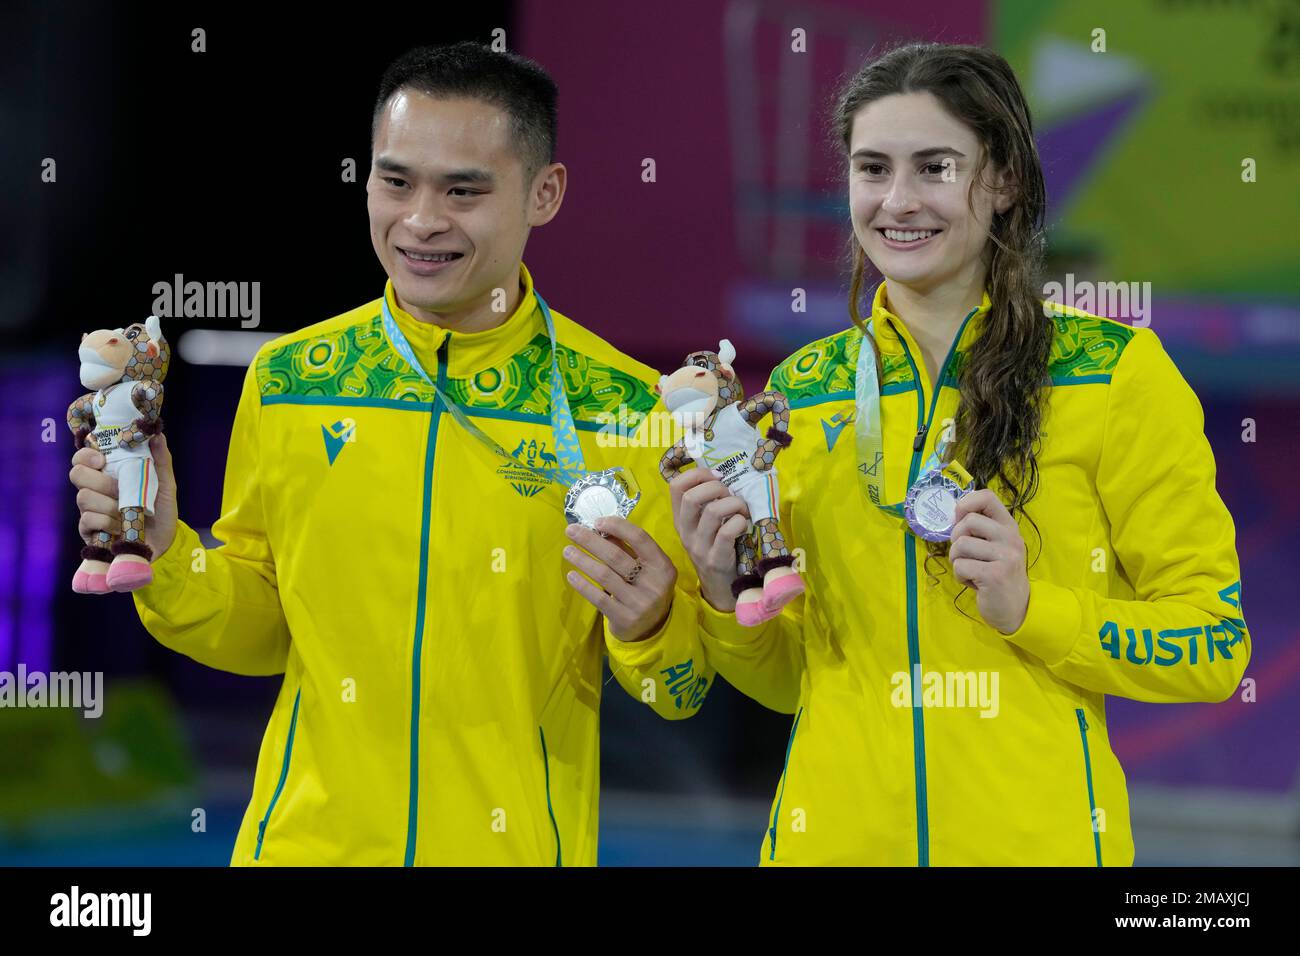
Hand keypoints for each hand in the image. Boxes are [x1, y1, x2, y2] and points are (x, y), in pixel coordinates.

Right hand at [69, 433, 178, 558]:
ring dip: (109, 504)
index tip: (102, 460)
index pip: (83, 457)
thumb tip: (156, 435)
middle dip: (100, 481)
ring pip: (83, 497)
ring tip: (126, 512)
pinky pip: (87, 520)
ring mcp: (90, 510)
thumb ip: (161, 460)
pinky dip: (107, 522)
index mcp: (108, 474)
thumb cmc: (161, 510)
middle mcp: (95, 489)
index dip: (86, 455)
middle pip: (77, 474)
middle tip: (120, 490)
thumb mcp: (165, 484)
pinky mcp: (89, 531)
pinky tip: (120, 527)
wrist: (163, 542)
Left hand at [563, 516, 676, 642]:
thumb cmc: (644, 588)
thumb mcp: (644, 568)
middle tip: (571, 531)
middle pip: (617, 556)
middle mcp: (654, 584)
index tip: (596, 521)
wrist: (652, 628)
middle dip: (590, 541)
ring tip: (568, 551)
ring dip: (583, 560)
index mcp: (663, 566)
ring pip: (605, 576)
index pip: (640, 538)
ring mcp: (640, 603)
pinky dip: (583, 585)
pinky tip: (572, 575)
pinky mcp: (625, 618)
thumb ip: (626, 548)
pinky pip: (599, 598)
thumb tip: (600, 527)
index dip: (617, 526)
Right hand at [669, 467, 749, 612]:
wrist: (719, 588)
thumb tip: (723, 476)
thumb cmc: (716, 548)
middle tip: (730, 495)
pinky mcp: (715, 559)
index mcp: (680, 519)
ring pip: (713, 512)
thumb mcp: (703, 526)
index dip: (697, 474)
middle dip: (717, 487)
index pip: (675, 486)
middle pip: (691, 497)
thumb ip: (707, 504)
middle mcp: (685, 531)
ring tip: (742, 510)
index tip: (717, 476)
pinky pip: (727, 532)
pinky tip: (744, 525)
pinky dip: (740, 522)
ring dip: (734, 504)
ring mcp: (699, 546)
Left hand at [948, 489, 1029, 633]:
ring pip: (960, 545)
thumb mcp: (995, 546)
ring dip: (957, 560)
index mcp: (1009, 526)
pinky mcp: (994, 575)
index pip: (987, 497)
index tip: (959, 519)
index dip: (966, 503)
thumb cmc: (997, 573)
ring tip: (971, 570)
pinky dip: (960, 576)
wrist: (1016, 608)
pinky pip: (960, 566)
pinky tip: (974, 583)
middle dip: (956, 538)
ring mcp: (1005, 556)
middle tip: (965, 554)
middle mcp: (1010, 537)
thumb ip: (980, 529)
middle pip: (968, 521)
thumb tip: (954, 512)